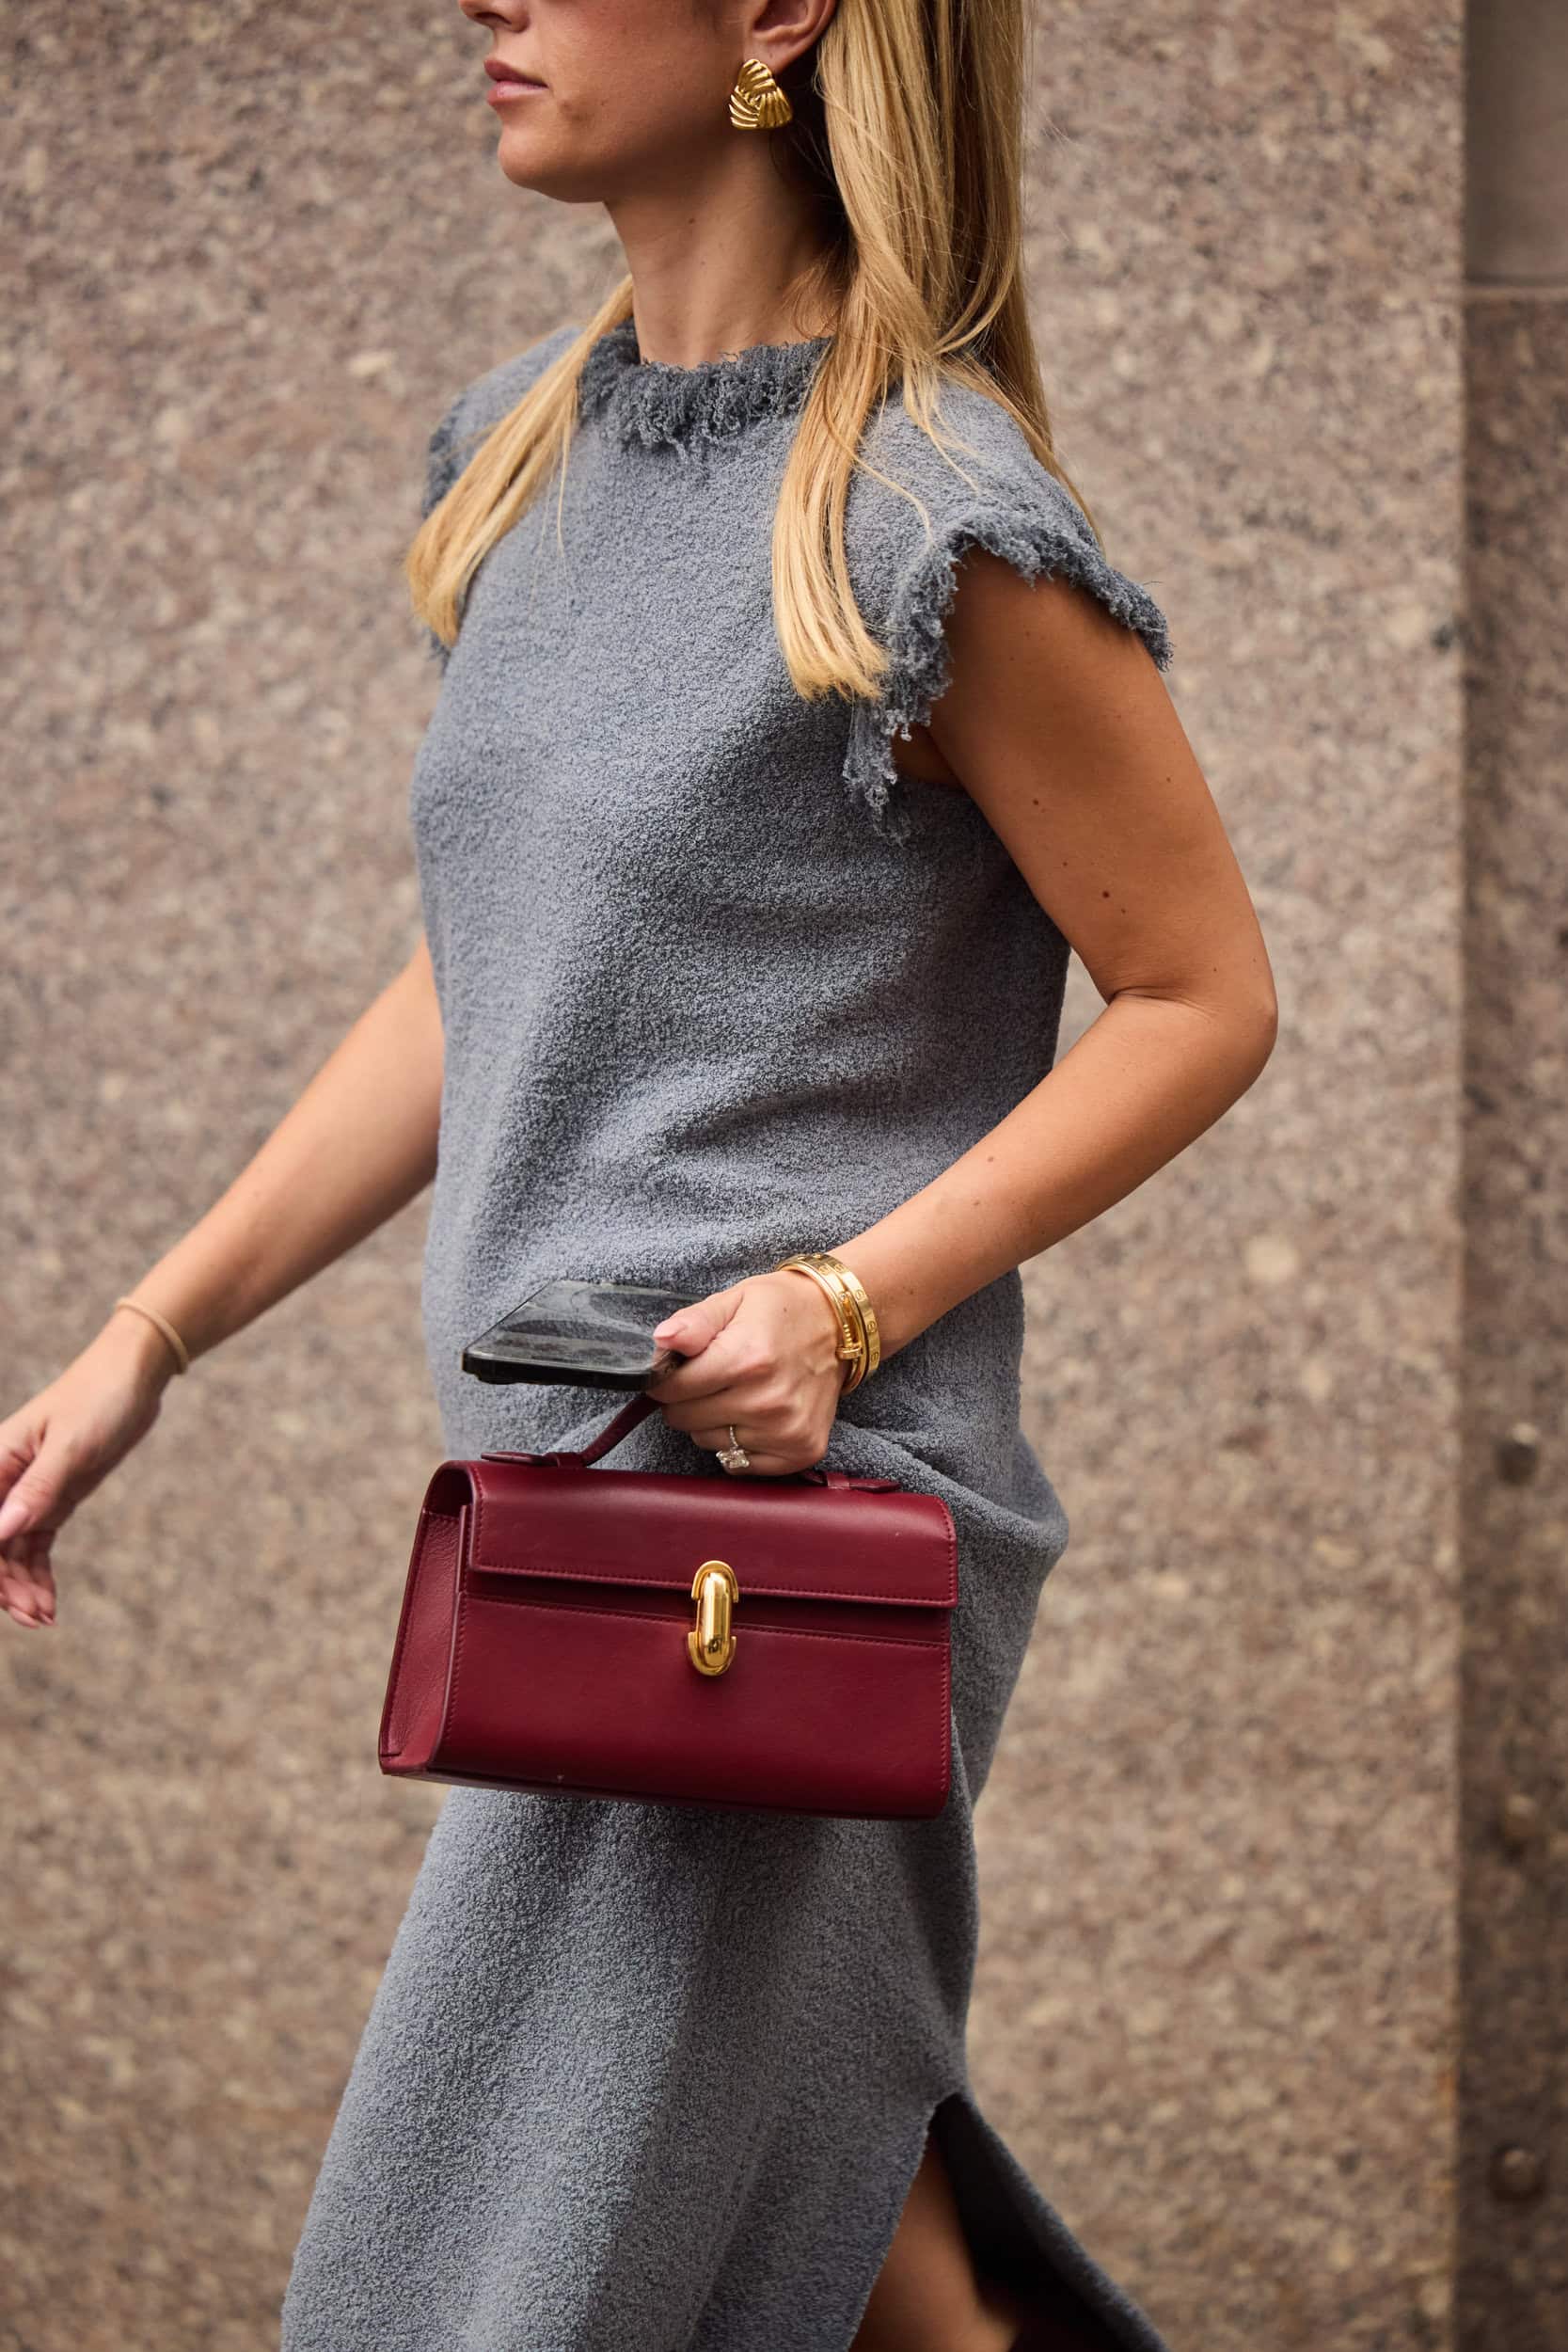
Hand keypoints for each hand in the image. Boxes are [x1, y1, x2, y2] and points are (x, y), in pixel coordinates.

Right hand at [0, 1313, 178, 1627]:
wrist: (134, 1377)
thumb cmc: (99, 1397)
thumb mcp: (72, 1445)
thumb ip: (37, 1489)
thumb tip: (1, 1532)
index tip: (3, 1599)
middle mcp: (2, 1481)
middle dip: (5, 1586)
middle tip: (35, 1617)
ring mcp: (26, 1493)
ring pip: (11, 1553)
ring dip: (23, 1588)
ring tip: (45, 1617)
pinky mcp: (51, 1500)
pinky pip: (34, 1546)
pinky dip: (38, 1575)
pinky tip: (48, 1603)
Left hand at [643, 1271, 847, 1476]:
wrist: (841, 1325)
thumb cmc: (783, 1310)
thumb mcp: (734, 1300)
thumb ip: (694, 1322)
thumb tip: (662, 1340)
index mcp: (747, 1359)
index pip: (672, 1390)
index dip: (665, 1379)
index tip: (675, 1370)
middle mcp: (767, 1401)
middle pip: (686, 1420)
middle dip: (687, 1399)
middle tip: (710, 1379)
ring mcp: (787, 1431)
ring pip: (710, 1443)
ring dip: (712, 1422)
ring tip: (737, 1393)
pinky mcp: (802, 1450)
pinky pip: (741, 1464)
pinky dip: (739, 1444)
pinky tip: (755, 1417)